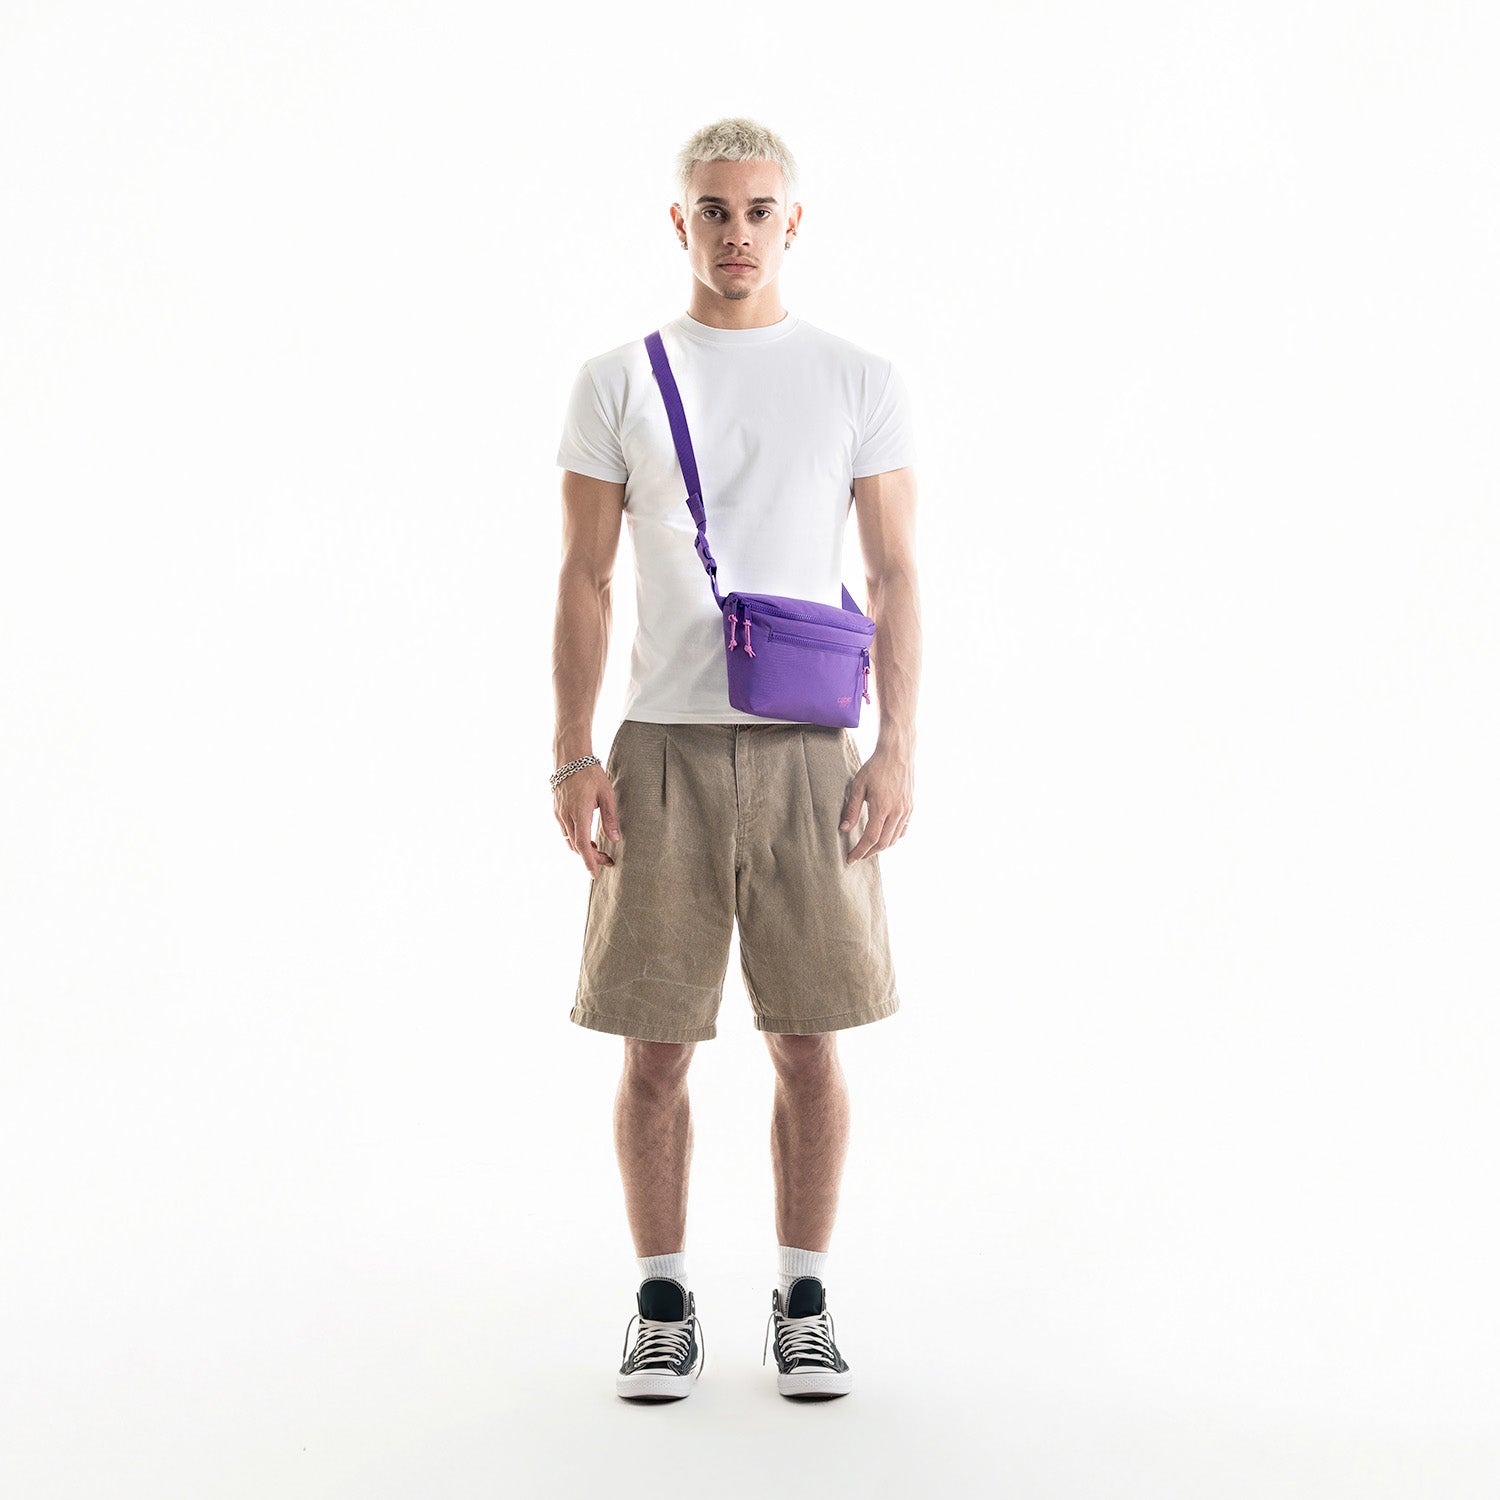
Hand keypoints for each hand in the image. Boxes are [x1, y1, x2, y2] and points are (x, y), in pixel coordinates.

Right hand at [554, 766, 620, 878]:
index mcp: (579, 814)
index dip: (589, 862)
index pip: (583, 846)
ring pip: (569, 840)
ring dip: (583, 849)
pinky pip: (565, 831)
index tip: (595, 874)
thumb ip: (610, 818)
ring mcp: (559, 813)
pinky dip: (576, 839)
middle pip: (576, 846)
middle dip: (591, 857)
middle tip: (608, 860)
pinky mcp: (557, 810)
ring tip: (599, 850)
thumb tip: (615, 839)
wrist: (570, 756)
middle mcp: (566, 816)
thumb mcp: (606, 795)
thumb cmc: (591, 773)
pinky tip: (588, 836)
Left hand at [840, 743, 912, 862]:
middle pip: (883, 842)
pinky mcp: (911, 807)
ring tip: (869, 849)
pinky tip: (885, 837)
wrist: (898, 753)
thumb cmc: (875, 767)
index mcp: (882, 807)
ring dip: (881, 847)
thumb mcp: (858, 785)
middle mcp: (897, 812)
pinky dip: (894, 837)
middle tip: (858, 856)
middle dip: (869, 853)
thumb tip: (844, 829)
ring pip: (895, 838)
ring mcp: (906, 810)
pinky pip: (903, 829)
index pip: (871, 838)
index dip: (860, 851)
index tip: (850, 859)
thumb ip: (852, 809)